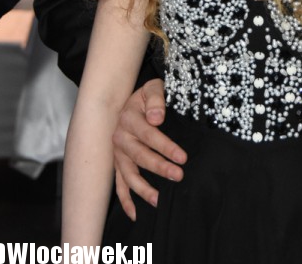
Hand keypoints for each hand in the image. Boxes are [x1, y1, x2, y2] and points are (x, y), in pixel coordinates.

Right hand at [112, 79, 186, 219]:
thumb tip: (157, 117)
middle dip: (160, 168)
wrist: (130, 101)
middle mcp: (120, 137)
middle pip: (140, 156)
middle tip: (179, 176)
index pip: (149, 135)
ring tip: (160, 200)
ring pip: (129, 175)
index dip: (166, 147)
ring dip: (144, 189)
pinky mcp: (118, 164)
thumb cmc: (147, 96)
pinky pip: (119, 185)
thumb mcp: (152, 88)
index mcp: (129, 118)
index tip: (183, 157)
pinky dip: (126, 201)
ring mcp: (118, 153)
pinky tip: (136, 213)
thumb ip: (156, 99)